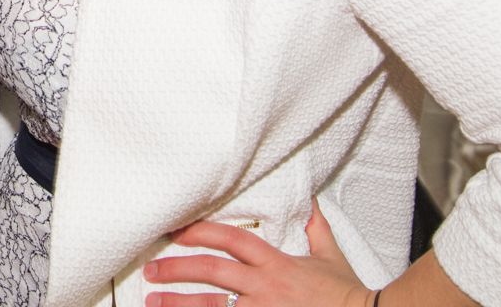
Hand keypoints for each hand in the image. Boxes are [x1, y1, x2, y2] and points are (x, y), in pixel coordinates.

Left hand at [144, 201, 373, 306]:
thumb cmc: (349, 295)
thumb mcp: (331, 258)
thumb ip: (316, 230)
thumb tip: (311, 203)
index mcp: (277, 264)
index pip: (232, 240)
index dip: (202, 232)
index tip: (178, 231)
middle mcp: (265, 288)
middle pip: (212, 272)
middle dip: (177, 269)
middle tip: (152, 270)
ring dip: (178, 304)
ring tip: (153, 302)